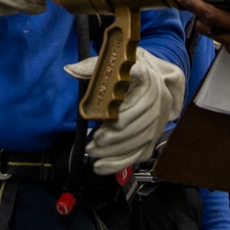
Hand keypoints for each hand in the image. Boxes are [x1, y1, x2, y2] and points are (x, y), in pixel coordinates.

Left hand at [64, 47, 184, 175]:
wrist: (150, 79)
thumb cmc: (125, 72)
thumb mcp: (110, 64)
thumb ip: (90, 67)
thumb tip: (70, 70)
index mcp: (146, 75)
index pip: (144, 90)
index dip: (132, 106)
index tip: (116, 121)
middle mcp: (159, 96)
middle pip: (144, 119)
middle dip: (119, 135)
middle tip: (96, 140)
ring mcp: (159, 118)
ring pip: (142, 138)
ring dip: (116, 150)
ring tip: (92, 151)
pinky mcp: (154, 135)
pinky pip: (140, 153)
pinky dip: (120, 163)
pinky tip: (100, 166)